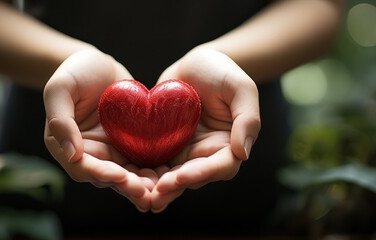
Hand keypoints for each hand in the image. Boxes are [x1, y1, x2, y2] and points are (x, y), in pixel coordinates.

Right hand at [43, 49, 152, 210]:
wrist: (97, 64)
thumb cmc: (73, 72)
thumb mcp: (60, 89)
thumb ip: (60, 120)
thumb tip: (71, 154)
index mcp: (65, 146)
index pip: (82, 168)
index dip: (101, 174)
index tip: (120, 176)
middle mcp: (89, 154)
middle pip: (108, 178)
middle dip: (127, 187)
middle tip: (146, 193)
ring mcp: (110, 150)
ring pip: (127, 174)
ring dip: (143, 185)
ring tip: (161, 191)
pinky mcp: (129, 143)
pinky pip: (142, 160)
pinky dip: (155, 169)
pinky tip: (172, 175)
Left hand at [150, 47, 260, 211]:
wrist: (196, 63)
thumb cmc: (223, 72)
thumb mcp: (241, 89)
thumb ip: (247, 119)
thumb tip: (243, 154)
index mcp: (230, 145)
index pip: (220, 167)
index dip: (201, 174)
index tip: (182, 177)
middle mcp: (207, 153)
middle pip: (193, 177)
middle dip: (175, 187)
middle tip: (156, 195)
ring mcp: (185, 151)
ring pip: (172, 175)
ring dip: (158, 187)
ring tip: (141, 195)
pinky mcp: (165, 144)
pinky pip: (154, 160)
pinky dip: (143, 171)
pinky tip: (128, 177)